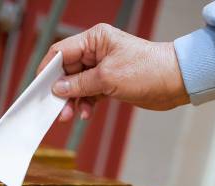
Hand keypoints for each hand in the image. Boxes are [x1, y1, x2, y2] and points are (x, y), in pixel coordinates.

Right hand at [37, 23, 189, 121]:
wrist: (176, 81)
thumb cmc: (148, 70)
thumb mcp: (108, 78)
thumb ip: (80, 84)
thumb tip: (58, 88)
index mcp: (95, 39)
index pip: (61, 52)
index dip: (48, 70)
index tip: (39, 88)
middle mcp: (97, 51)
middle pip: (67, 71)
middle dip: (61, 91)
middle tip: (56, 109)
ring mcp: (103, 67)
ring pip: (77, 85)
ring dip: (72, 101)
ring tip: (70, 116)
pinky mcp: (110, 83)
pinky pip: (89, 94)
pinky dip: (86, 104)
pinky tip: (86, 114)